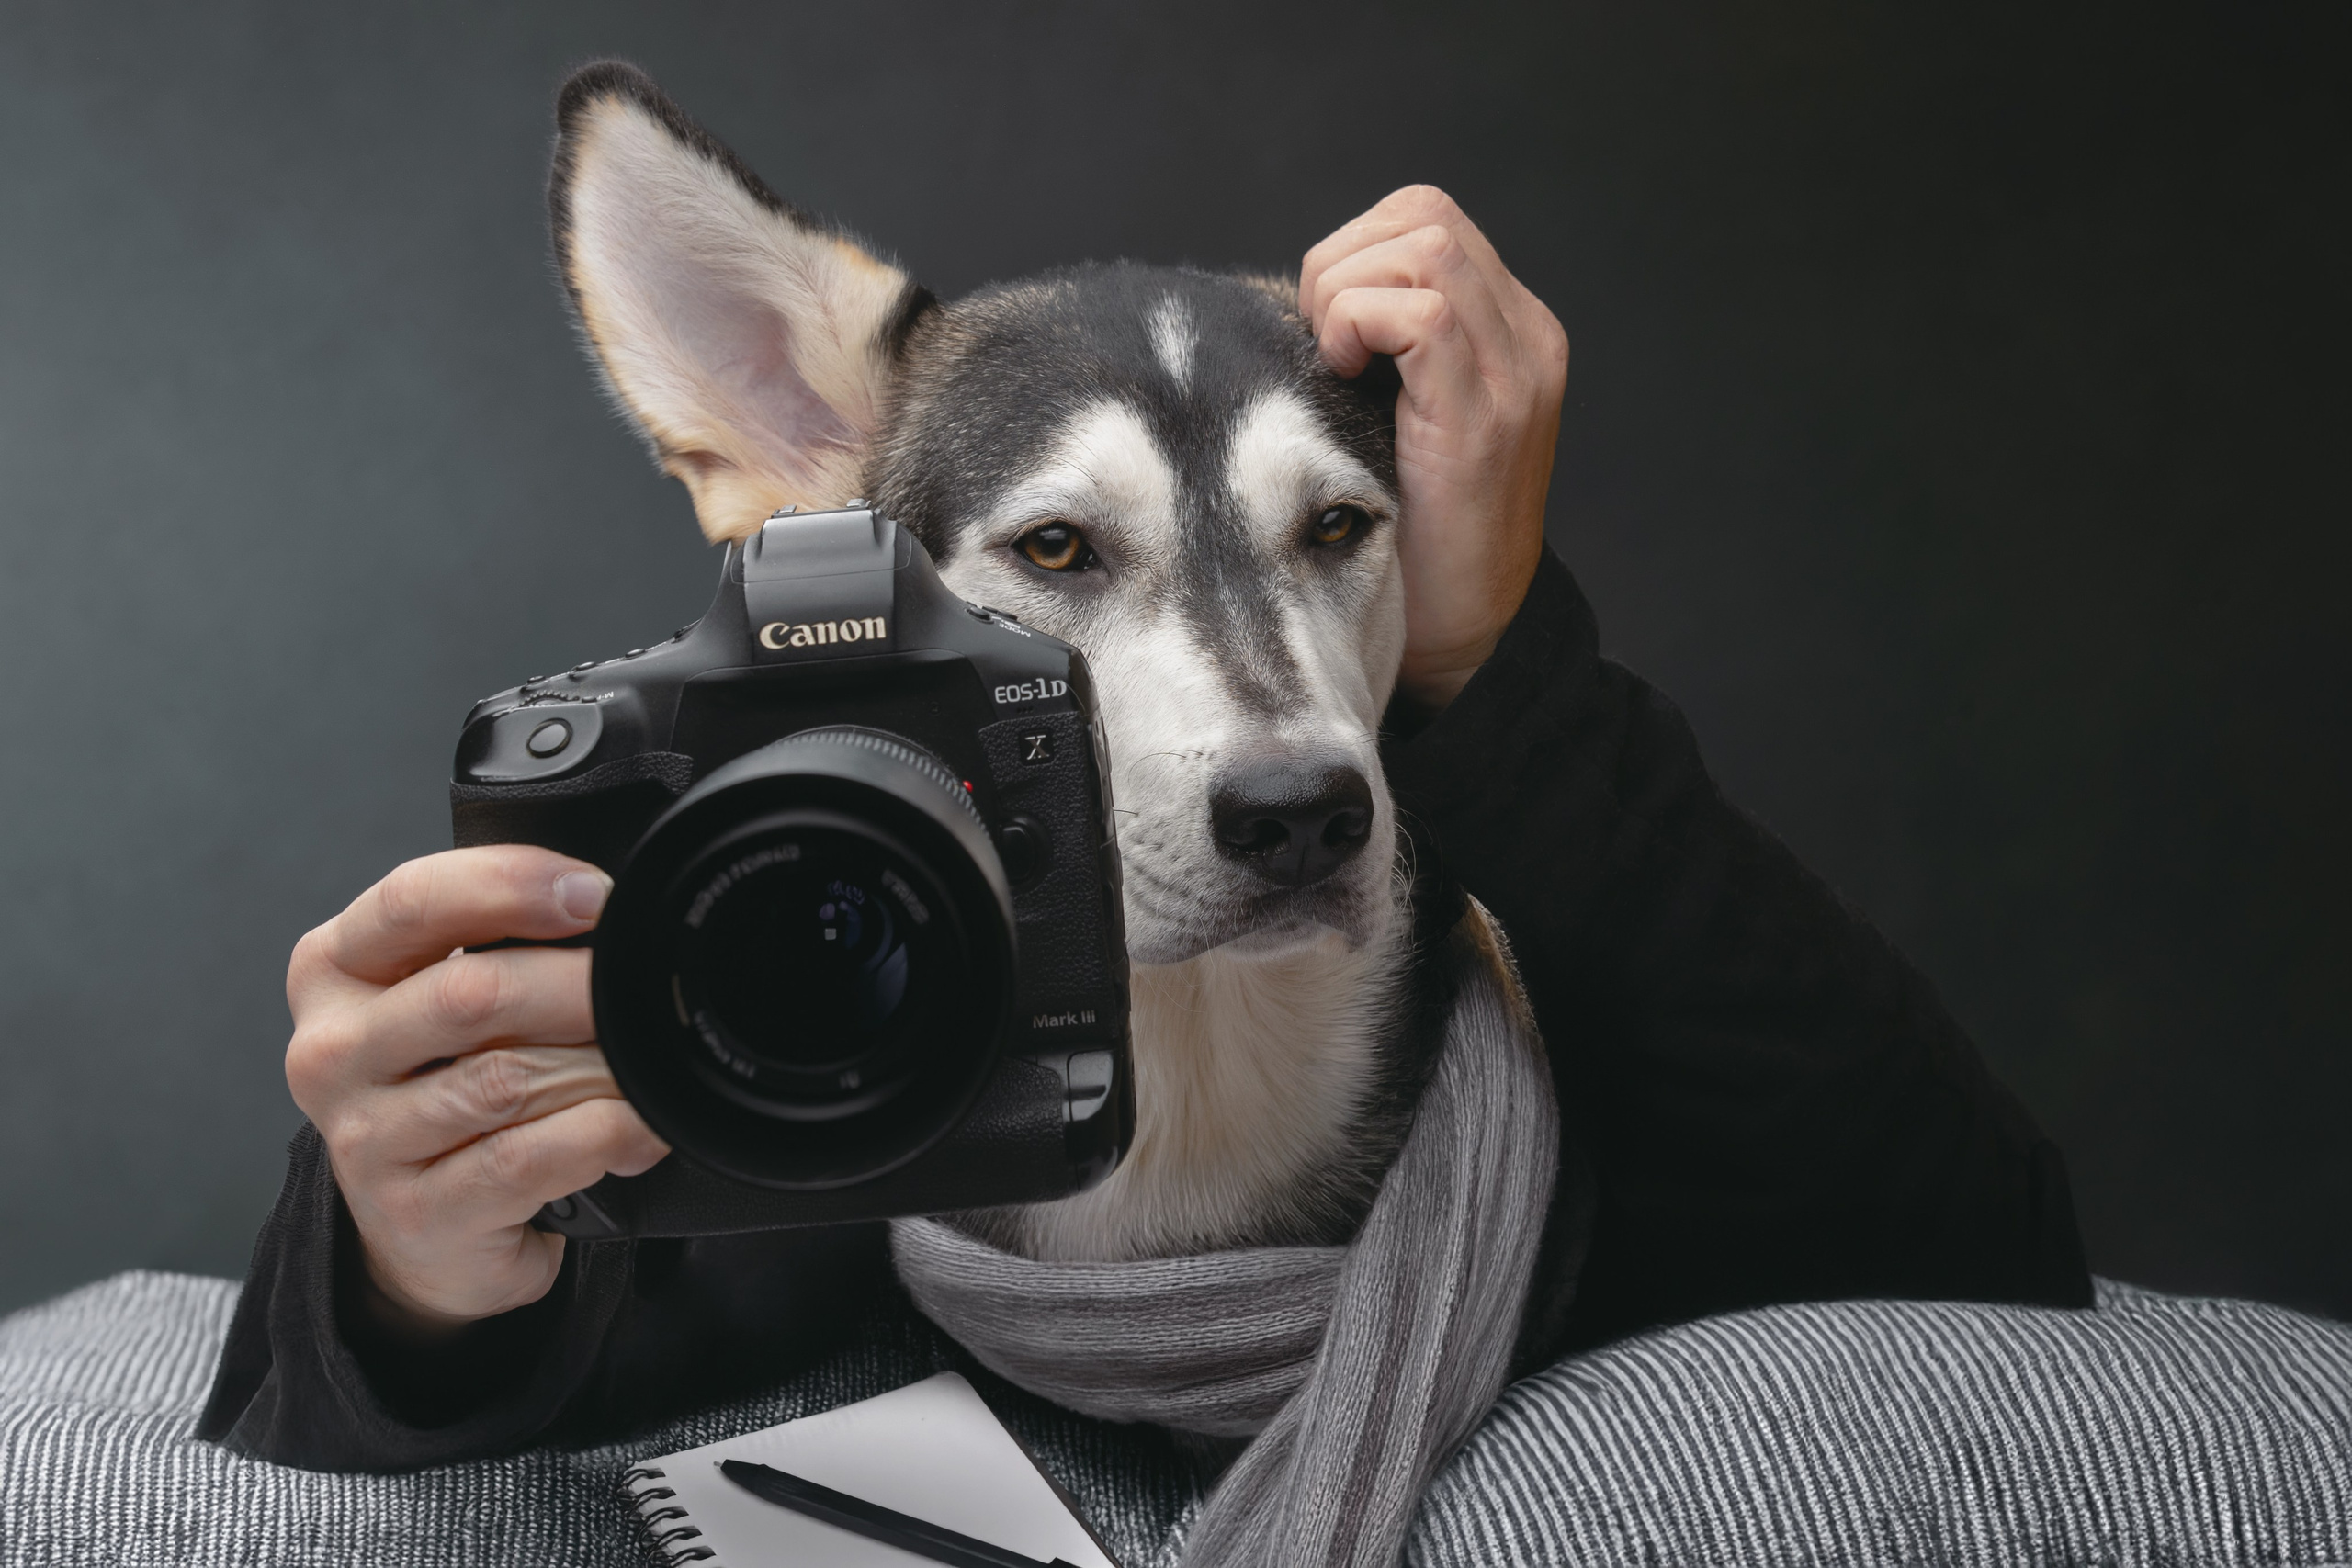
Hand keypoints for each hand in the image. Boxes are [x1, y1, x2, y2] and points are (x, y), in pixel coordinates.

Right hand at [284, 846, 667, 1337]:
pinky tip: (638, 1128)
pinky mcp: (416, 1212)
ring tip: (647, 1063)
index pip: (413, 900)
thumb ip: (497, 942)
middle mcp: (331, 1051)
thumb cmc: (448, 1083)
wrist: (426, 1225)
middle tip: (645, 985)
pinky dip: (602, 1136)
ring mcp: (364, 1139)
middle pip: (468, 993)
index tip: (594, 895)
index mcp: (334, 970)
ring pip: (504, 1079)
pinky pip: (525, 1159)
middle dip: (577, 984)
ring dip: (598, 1068)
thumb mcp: (447, 994)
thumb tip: (600, 910)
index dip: (512, 886)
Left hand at [1301, 185, 1568, 712]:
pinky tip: (1343, 381)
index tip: (1323, 330)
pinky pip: (1422, 315)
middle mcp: (1527, 337)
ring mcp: (1515, 372)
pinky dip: (1360, 328)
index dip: (1354, 254)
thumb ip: (1380, 351)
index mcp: (1511, 330)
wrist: (1467, 633)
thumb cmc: (1415, 535)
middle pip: (1422, 217)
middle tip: (1320, 347)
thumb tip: (1299, 301)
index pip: (1425, 220)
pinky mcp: (1487, 413)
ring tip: (1335, 366)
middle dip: (1342, 265)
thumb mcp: (1401, 421)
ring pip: (1423, 248)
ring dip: (1346, 295)